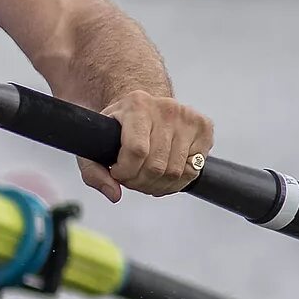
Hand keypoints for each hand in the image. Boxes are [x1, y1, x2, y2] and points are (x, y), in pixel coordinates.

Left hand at [79, 92, 212, 200]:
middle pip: (157, 166)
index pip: (136, 150)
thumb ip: (93, 171)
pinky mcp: (205, 128)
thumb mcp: (96, 142)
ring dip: (157, 185)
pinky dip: (175, 182)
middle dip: (139, 182)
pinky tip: (163, 175)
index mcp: (137, 104)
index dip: (126, 172)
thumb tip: (114, 194)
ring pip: (176, 172)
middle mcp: (166, 108)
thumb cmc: (119, 126)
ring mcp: (189, 117)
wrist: (145, 108)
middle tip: (131, 179)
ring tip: (145, 178)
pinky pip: (193, 171)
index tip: (118, 173)